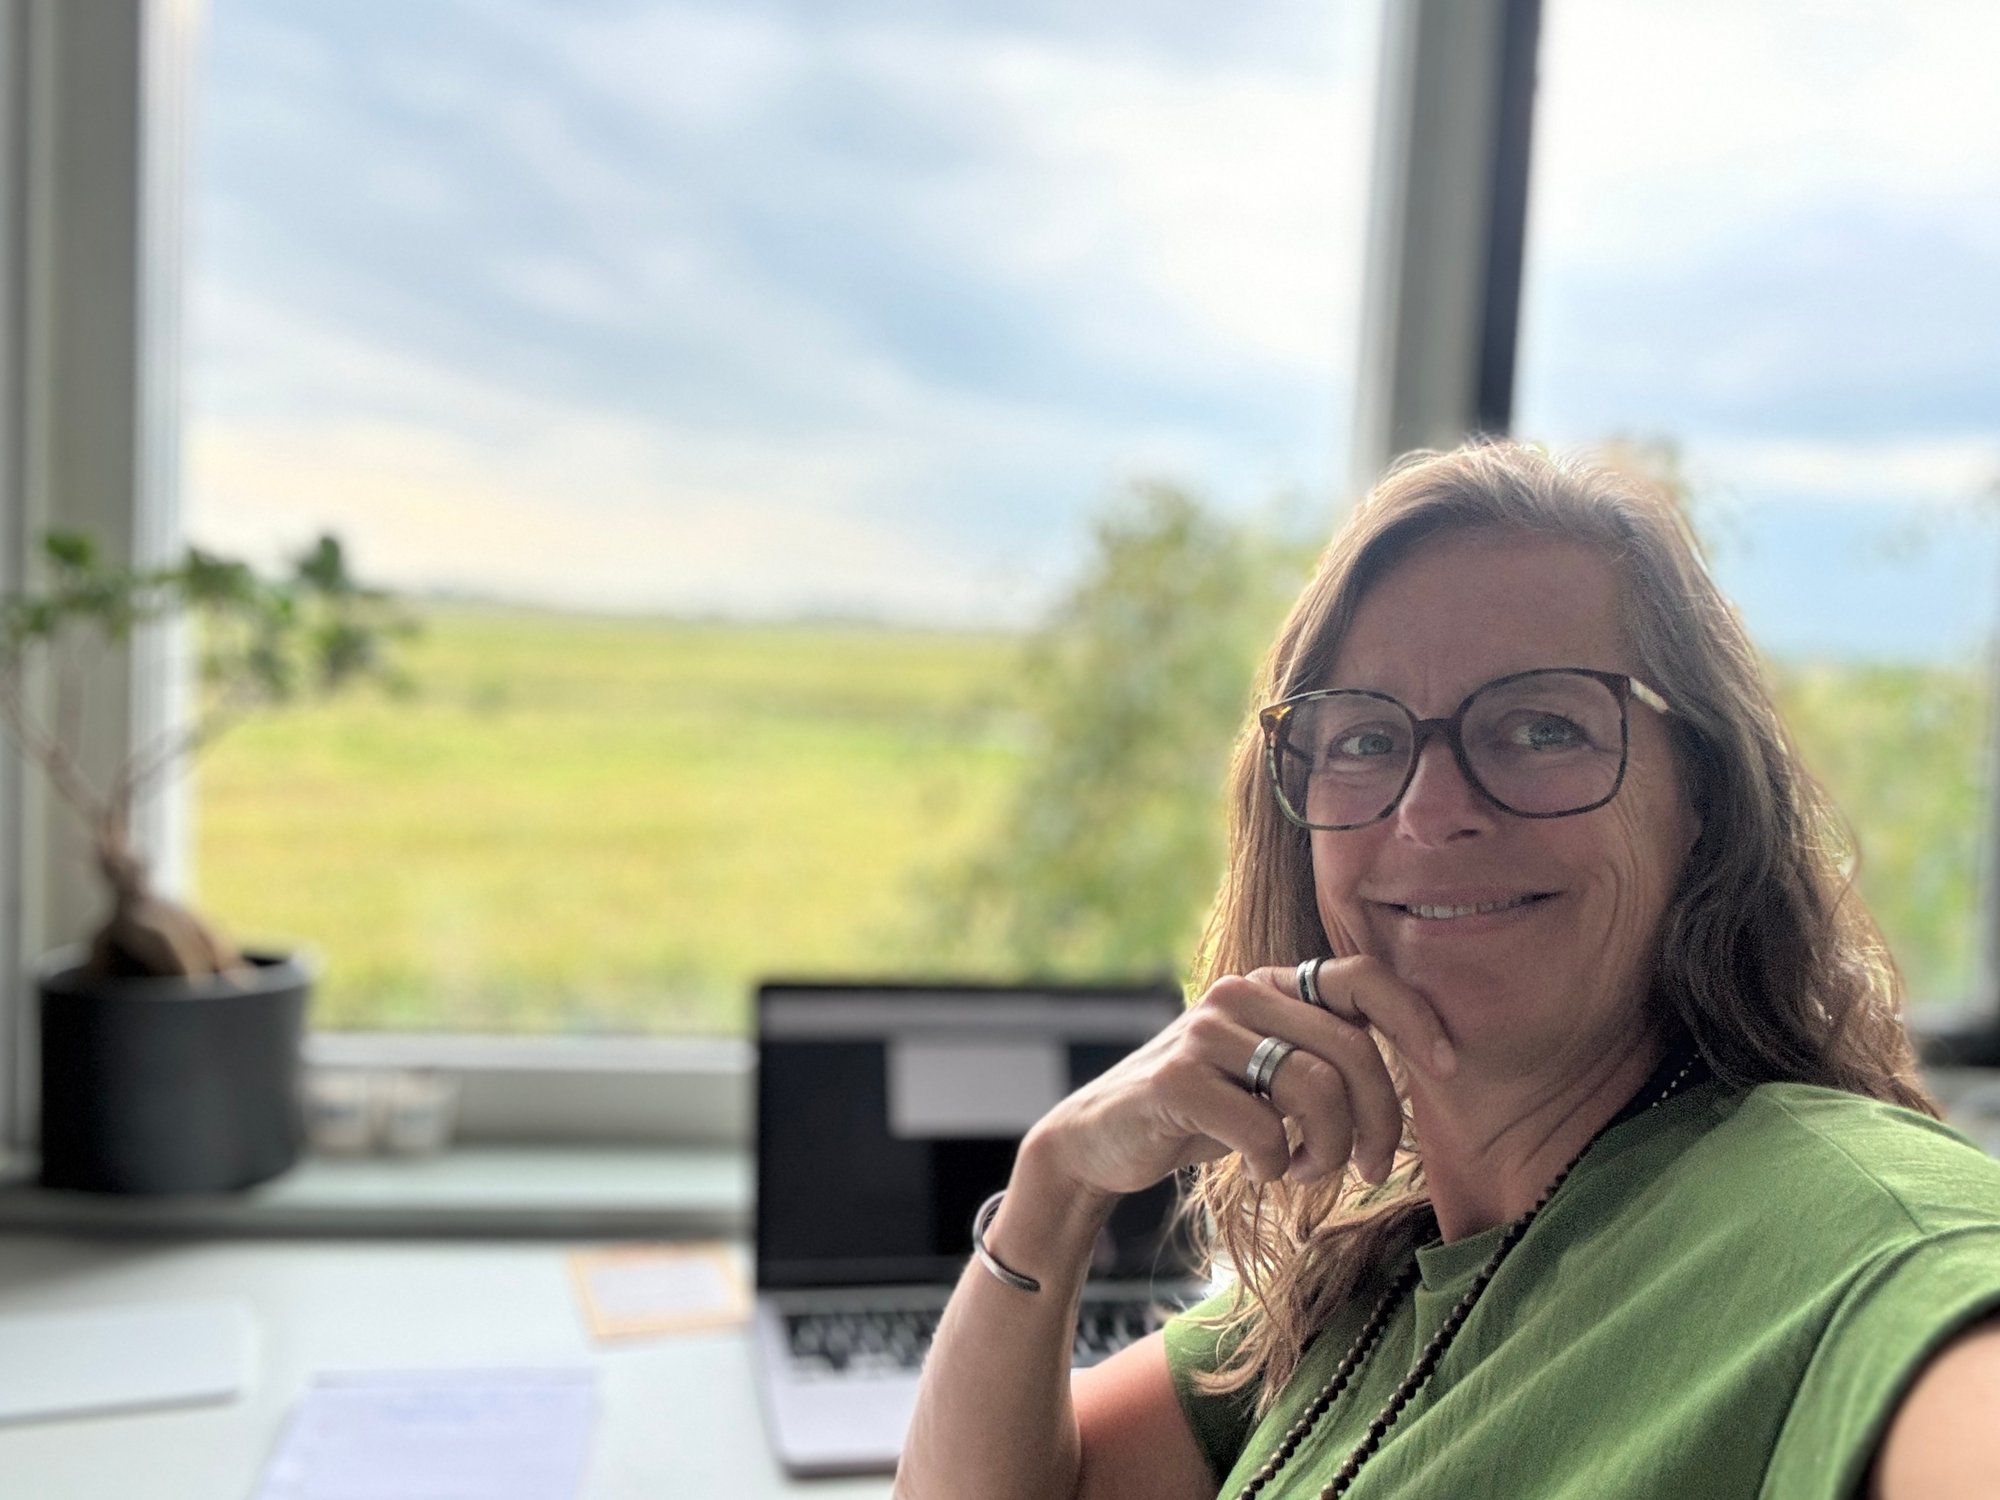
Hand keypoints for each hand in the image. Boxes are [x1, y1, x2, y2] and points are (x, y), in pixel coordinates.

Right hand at [1023, 957, 1455, 1200]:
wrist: (1102, 1141)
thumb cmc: (1205, 1111)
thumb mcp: (1271, 1075)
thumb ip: (1325, 1056)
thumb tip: (1424, 1065)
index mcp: (1272, 985)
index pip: (1362, 976)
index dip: (1415, 1017)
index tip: (1448, 1067)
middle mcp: (1240, 992)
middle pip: (1353, 1051)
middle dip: (1379, 1122)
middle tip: (1370, 1168)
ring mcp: (1205, 1031)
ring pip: (1316, 1089)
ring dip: (1326, 1150)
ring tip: (1302, 1169)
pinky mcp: (1176, 1078)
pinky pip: (1263, 1128)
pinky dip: (1274, 1164)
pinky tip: (1259, 1171)